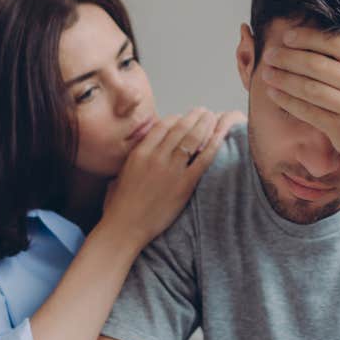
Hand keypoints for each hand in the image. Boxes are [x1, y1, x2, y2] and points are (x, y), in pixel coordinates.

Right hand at [103, 108, 244, 245]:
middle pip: (180, 128)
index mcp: (140, 152)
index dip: (176, 118)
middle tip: (204, 112)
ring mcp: (171, 170)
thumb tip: (139, 154)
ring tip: (213, 117)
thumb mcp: (119, 175)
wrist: (124, 228)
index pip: (162, 126)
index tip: (184, 118)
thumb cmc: (119, 207)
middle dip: (194, 116)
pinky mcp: (184, 184)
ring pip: (193, 138)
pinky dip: (213, 145)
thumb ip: (133, 161)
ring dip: (205, 124)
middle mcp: (156, 156)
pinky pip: (203, 159)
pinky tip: (220, 137)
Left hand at [261, 0, 339, 187]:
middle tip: (271, 51)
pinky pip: (309, 111)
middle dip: (290, 56)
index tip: (290, 35)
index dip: (311, 38)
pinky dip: (289, 101)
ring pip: (311, 87)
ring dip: (284, 77)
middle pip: (320, 64)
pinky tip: (274, 94)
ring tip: (266, 70)